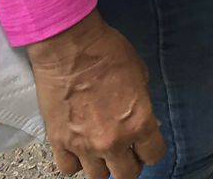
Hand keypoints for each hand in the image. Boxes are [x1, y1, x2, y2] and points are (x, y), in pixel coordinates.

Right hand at [27, 11, 165, 178]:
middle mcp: (112, 141)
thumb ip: (142, 106)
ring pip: (97, 176)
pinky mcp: (58, 142)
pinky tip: (79, 147)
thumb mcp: (141, 76)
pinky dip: (75, 162)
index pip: (154, 156)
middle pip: (127, 174)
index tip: (147, 144)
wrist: (70, 47)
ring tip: (102, 149)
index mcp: (139, 123)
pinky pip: (68, 169)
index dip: (152, 150)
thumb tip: (143, 121)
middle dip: (130, 163)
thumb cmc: (110, 54)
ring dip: (103, 164)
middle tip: (126, 150)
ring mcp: (83, 145)